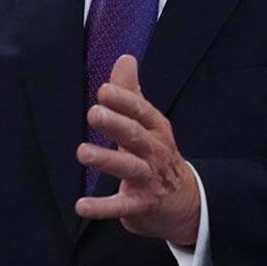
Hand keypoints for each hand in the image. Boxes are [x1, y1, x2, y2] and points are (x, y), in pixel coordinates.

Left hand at [75, 55, 200, 245]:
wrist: (185, 203)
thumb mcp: (149, 124)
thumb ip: (131, 93)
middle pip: (136, 136)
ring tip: (83, 153)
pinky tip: (81, 206)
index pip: (141, 111)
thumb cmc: (158, 155)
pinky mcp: (141, 205)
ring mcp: (150, 179)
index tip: (104, 90)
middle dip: (116, 124)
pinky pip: (120, 206)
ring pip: (129, 168)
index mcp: (156, 129)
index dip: (124, 101)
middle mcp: (155, 152)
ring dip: (107, 160)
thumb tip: (125, 58)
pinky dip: (101, 207)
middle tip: (94, 113)